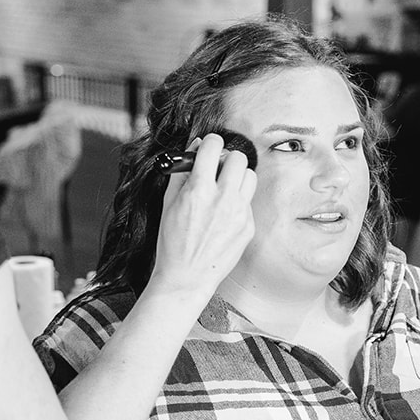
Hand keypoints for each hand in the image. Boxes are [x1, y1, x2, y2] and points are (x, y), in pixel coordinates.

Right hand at [149, 132, 254, 298]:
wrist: (187, 276)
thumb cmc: (173, 242)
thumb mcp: (168, 203)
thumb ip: (183, 172)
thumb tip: (196, 148)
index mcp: (199, 190)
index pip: (214, 146)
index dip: (210, 143)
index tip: (209, 147)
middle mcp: (223, 199)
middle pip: (239, 158)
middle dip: (227, 159)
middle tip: (218, 169)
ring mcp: (239, 214)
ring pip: (250, 176)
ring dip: (238, 177)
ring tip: (224, 189)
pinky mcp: (249, 226)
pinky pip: (249, 202)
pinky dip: (238, 202)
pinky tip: (225, 214)